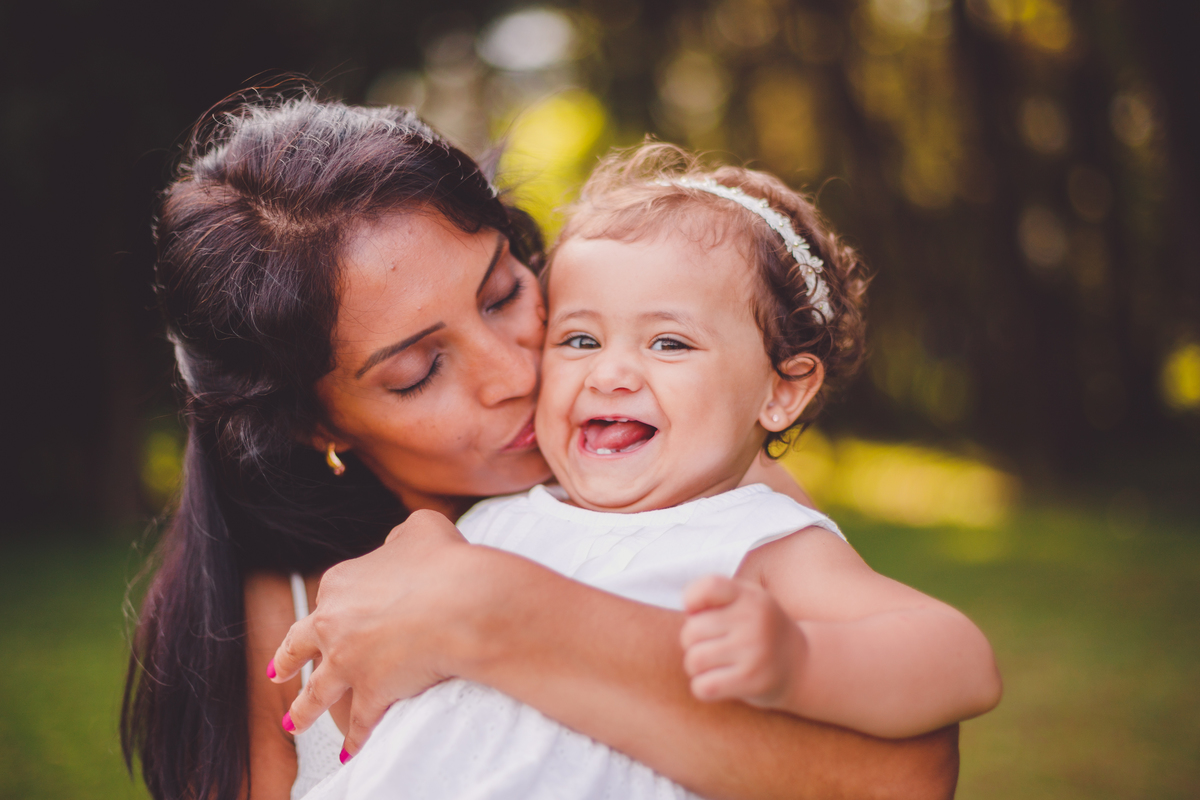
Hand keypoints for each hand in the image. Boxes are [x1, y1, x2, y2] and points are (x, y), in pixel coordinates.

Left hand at [268, 509, 483, 757]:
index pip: (331, 596)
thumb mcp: (419, 529)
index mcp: (341, 582)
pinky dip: (355, 739)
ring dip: (303, 710)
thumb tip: (396, 546)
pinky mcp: (370, 692)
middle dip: (287, 660)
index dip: (341, 604)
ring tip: (293, 723)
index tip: (347, 612)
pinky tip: (350, 751)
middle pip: (301, 645)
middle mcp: (333, 623)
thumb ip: (400, 538)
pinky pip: (358, 722)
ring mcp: (347, 662)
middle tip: (276, 673)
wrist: (462, 604)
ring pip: (316, 691)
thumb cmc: (445, 562)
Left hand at [680, 575, 806, 708]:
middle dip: (691, 642)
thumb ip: (714, 598)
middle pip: (691, 631)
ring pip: (694, 660)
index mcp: (750, 597)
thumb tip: (688, 608)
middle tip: (710, 645)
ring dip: (696, 667)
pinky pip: (703, 687)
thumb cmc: (758, 631)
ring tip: (713, 664)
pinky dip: (702, 687)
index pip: (709, 586)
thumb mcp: (746, 602)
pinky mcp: (752, 681)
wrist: (801, 665)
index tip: (697, 612)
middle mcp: (754, 621)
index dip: (691, 599)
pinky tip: (717, 682)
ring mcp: (754, 651)